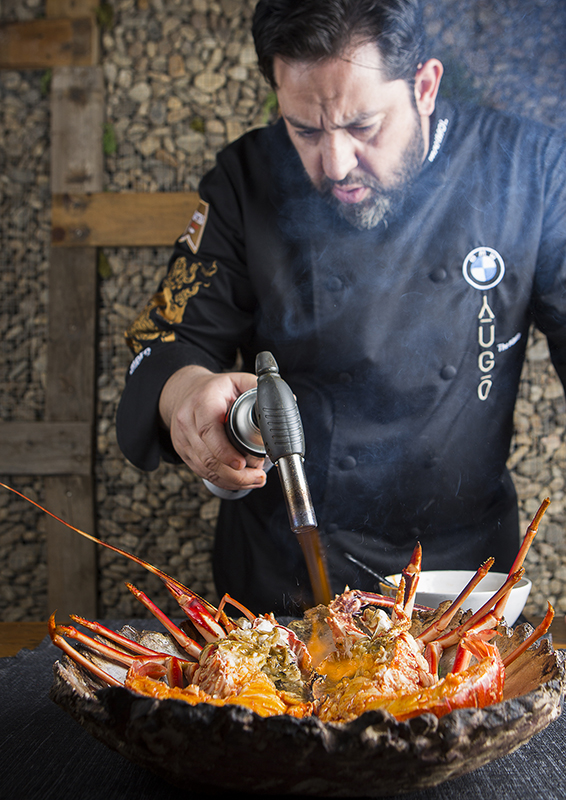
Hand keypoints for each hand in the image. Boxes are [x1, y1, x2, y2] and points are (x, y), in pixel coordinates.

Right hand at [158, 365, 267, 490]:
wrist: (184, 392)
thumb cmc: (213, 389)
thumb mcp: (235, 380)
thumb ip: (257, 389)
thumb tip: (289, 400)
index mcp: (202, 403)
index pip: (208, 430)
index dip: (224, 451)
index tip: (242, 464)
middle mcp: (188, 422)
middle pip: (208, 457)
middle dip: (235, 474)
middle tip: (258, 476)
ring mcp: (183, 440)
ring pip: (205, 469)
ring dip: (231, 480)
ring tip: (254, 480)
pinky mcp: (184, 452)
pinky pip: (202, 472)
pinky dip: (222, 480)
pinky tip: (239, 481)